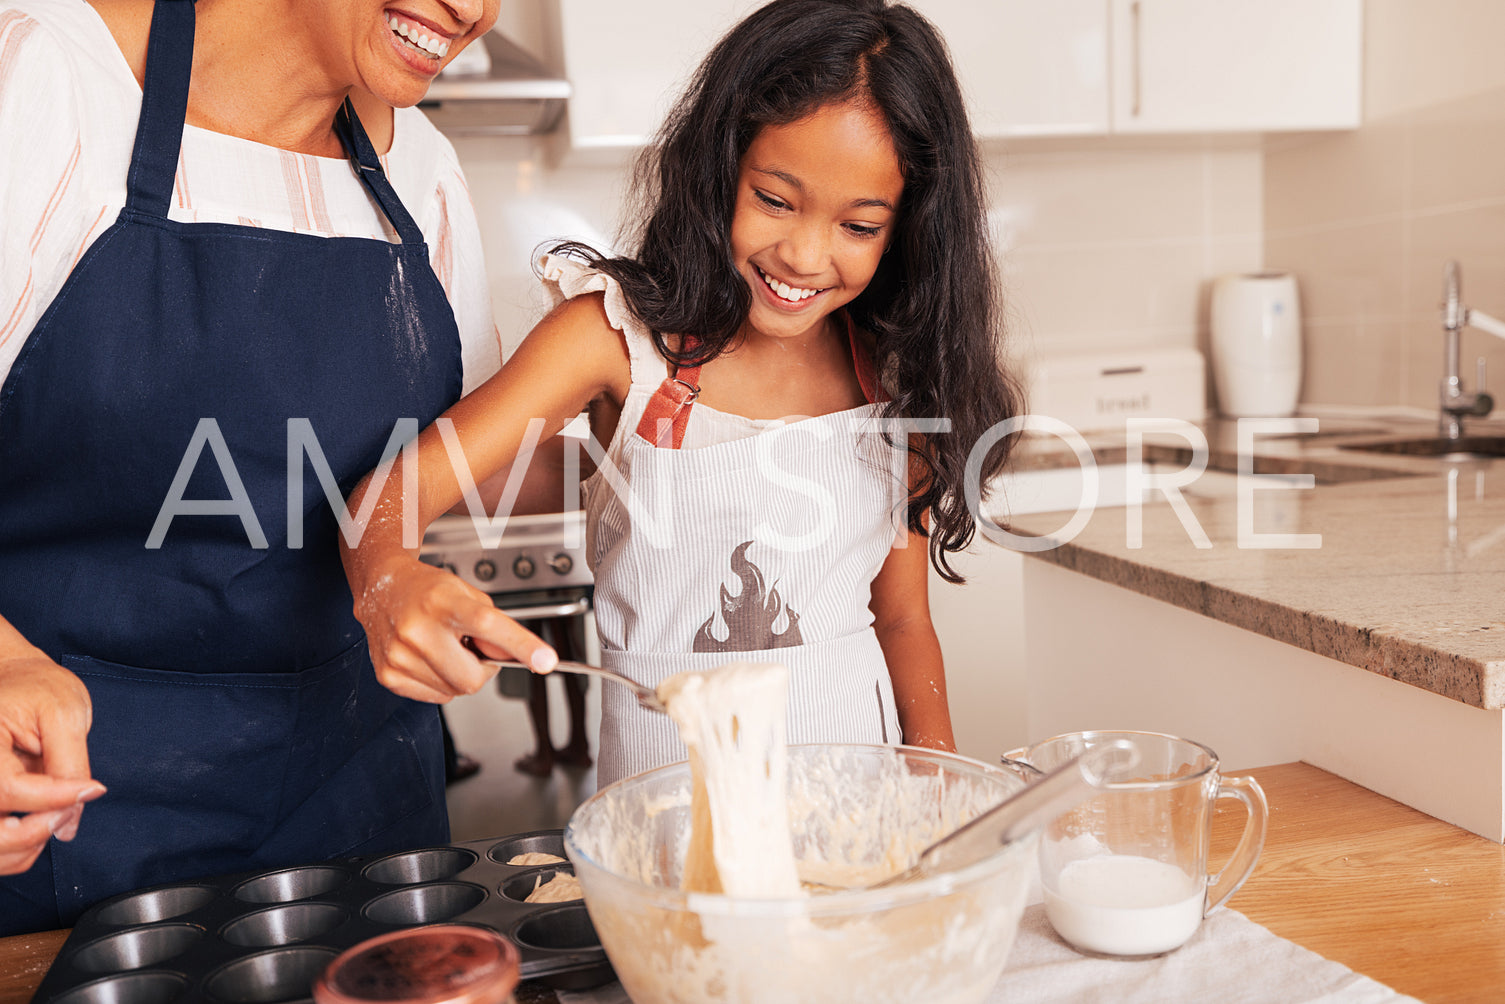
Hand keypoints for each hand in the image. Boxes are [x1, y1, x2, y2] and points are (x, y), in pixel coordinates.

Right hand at [0, 650, 104, 874]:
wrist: (16, 679)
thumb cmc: (39, 689)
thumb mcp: (65, 714)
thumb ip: (69, 765)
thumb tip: (69, 822)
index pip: (7, 789)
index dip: (53, 798)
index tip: (90, 789)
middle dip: (32, 833)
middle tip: (66, 812)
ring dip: (23, 846)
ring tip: (55, 816)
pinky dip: (15, 849)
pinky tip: (39, 823)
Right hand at [353, 556, 556, 702]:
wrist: (382, 589)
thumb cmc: (428, 590)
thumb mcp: (469, 595)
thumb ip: (497, 627)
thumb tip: (517, 658)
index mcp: (443, 601)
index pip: (489, 625)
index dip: (521, 645)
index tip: (546, 661)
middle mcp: (417, 629)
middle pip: (473, 676)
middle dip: (483, 668)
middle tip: (473, 648)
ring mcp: (400, 655)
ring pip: (455, 691)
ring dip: (460, 674)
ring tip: (446, 647)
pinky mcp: (389, 675)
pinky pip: (436, 697)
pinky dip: (441, 683)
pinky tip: (431, 659)